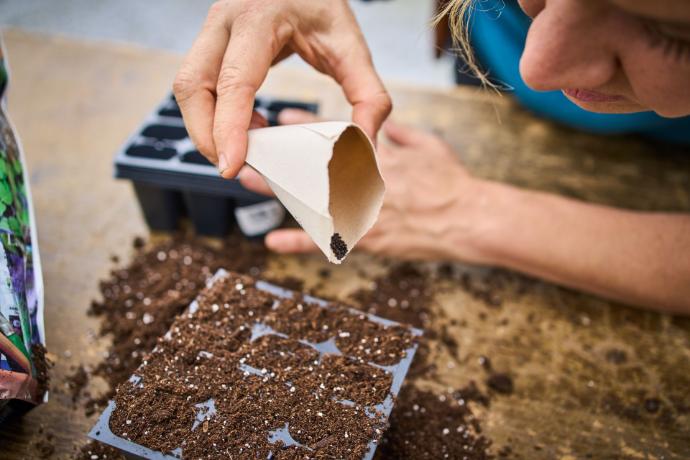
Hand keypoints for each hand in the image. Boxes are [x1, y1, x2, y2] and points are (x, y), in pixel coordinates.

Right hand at [173, 0, 391, 178]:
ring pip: (187, 88)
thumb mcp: (352, 47)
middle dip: (207, 136)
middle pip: (193, 86)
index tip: (232, 165)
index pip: (233, 80)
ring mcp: (211, 28)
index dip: (229, 127)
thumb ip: (368, 97)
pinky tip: (248, 126)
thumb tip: (365, 146)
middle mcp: (226, 20)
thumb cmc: (324, 6)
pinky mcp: (208, 41)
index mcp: (260, 17)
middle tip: (234, 167)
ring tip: (247, 147)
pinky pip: (196, 84)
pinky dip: (212, 115)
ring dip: (206, 127)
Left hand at [240, 110, 488, 262]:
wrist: (468, 219)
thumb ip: (403, 135)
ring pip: (313, 197)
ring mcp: (364, 209)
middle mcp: (366, 179)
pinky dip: (300, 241)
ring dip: (278, 189)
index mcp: (379, 155)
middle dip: (282, 156)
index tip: (283, 119)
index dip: (307, 127)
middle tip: (253, 149)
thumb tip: (385, 125)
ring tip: (248, 182)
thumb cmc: (452, 183)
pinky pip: (328, 241)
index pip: (334, 135)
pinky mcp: (368, 236)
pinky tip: (273, 241)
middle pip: (314, 165)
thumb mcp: (430, 147)